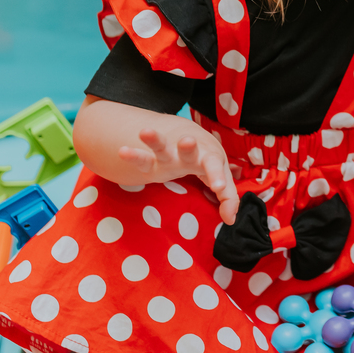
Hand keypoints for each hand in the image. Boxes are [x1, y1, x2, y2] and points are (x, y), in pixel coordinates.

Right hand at [118, 125, 239, 223]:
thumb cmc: (205, 160)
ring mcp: (169, 155)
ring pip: (161, 147)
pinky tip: (123, 151)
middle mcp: (188, 153)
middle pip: (189, 150)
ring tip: (145, 132)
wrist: (186, 134)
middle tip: (187, 141)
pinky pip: (142, 158)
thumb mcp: (218, 175)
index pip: (215, 166)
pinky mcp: (152, 160)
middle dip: (188, 147)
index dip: (217, 177)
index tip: (219, 188)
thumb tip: (230, 220)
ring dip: (155, 140)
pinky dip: (133, 155)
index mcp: (208, 156)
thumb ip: (228, 196)